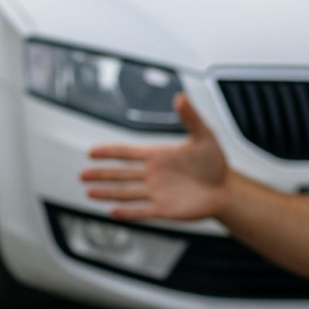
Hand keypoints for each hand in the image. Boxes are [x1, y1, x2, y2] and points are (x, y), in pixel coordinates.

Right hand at [80, 94, 230, 221]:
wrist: (226, 189)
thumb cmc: (214, 161)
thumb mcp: (204, 136)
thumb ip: (190, 117)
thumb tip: (180, 97)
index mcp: (157, 155)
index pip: (127, 152)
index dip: (109, 152)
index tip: (92, 152)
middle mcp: (152, 174)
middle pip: (120, 173)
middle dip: (101, 174)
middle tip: (82, 174)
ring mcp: (156, 192)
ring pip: (126, 192)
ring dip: (107, 193)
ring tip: (88, 192)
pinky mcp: (164, 209)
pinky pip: (141, 211)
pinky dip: (127, 212)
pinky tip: (112, 211)